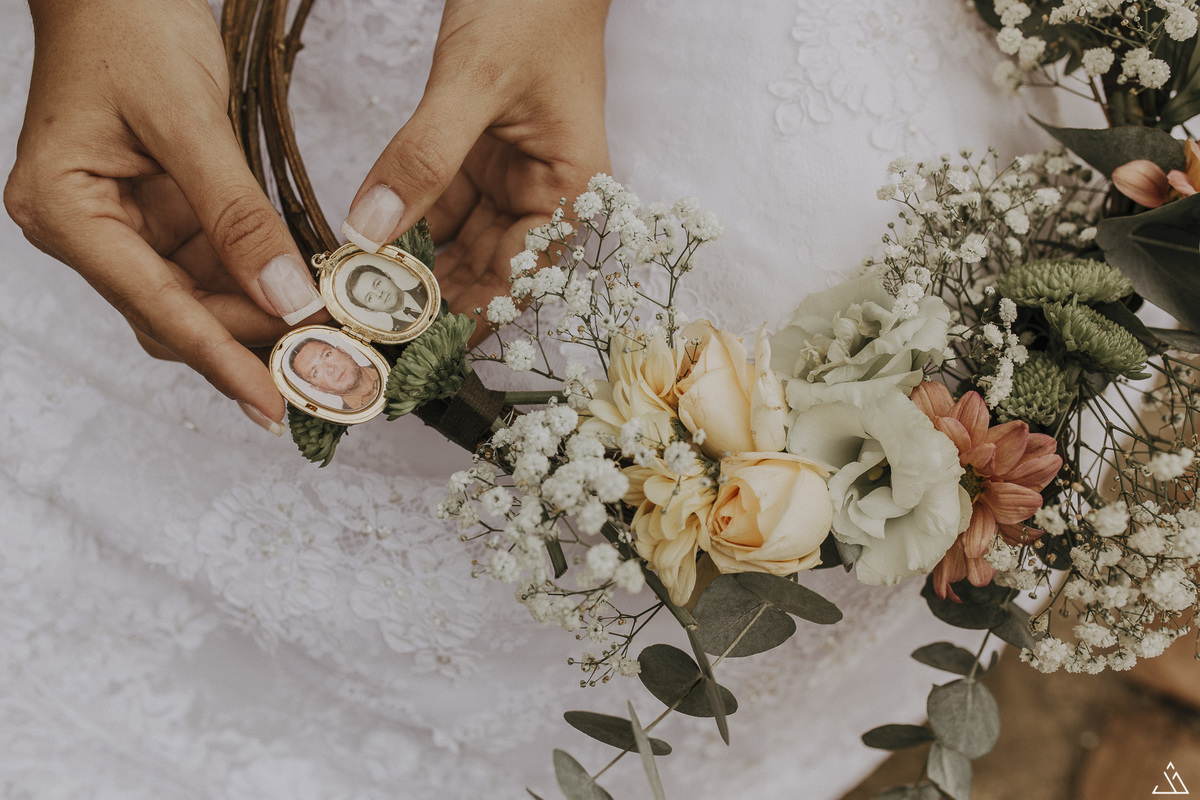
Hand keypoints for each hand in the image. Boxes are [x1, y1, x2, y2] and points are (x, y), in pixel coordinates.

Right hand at [5, 0, 326, 433]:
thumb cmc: (128, 27)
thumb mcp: (188, 120)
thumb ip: (237, 215)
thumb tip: (286, 298)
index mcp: (65, 211)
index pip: (154, 307)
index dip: (220, 360)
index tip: (271, 403)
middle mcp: (90, 229)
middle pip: (175, 313)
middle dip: (248, 341)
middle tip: (322, 365)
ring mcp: (126, 223)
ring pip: (199, 295)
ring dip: (261, 312)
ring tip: (327, 330)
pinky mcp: (161, 211)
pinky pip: (214, 260)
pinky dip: (260, 275)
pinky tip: (306, 286)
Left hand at [340, 0, 611, 341]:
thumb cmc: (531, 7)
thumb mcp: (473, 81)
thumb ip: (423, 157)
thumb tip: (370, 232)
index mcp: (570, 195)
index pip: (516, 282)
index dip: (462, 320)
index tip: (407, 350)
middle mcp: (543, 201)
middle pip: (483, 276)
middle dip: (426, 308)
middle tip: (364, 339)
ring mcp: (506, 184)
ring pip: (453, 249)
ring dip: (407, 276)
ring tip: (353, 308)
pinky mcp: (474, 163)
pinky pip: (433, 211)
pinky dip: (398, 231)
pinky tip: (360, 257)